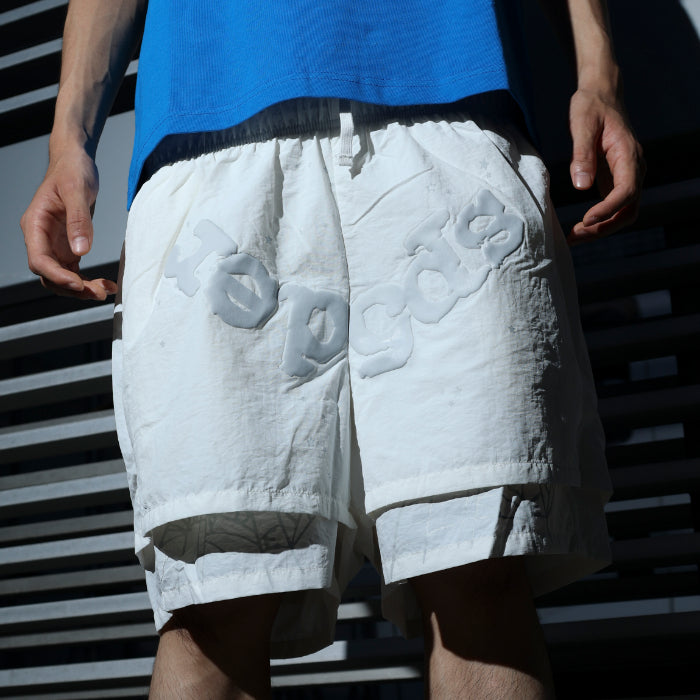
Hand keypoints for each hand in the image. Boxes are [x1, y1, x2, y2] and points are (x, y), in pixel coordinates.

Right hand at [20, 147, 117, 299]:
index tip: (78, 284)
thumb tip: (81, 250)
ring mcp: (54, 245)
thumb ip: (78, 220)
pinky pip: (75, 271)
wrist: (75, 161)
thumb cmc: (72, 170)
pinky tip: (106, 284)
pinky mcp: (68, 246)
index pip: (39, 260)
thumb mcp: (77, 190)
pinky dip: (89, 281)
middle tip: (99, 293)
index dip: (57, 276)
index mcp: (35, 225)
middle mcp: (41, 238)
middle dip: (73, 288)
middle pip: (50, 275)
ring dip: (82, 288)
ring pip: (62, 277)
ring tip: (106, 290)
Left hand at [568, 87, 644, 243]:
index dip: (608, 209)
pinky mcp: (617, 179)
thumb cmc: (591, 106)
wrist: (602, 94)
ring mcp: (627, 175)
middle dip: (604, 226)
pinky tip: (580, 226)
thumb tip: (581, 186)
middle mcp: (634, 167)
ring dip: (602, 228)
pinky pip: (614, 206)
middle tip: (576, 236)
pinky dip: (600, 220)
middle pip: (629, 209)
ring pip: (624, 212)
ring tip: (575, 237)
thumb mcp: (582, 124)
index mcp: (628, 154)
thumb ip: (582, 155)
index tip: (586, 219)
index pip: (627, 190)